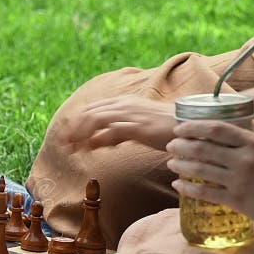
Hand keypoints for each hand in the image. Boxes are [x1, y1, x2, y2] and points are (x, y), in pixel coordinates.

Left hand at [59, 95, 176, 150]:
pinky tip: (89, 151)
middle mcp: (123, 105)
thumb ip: (114, 135)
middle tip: (62, 146)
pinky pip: (110, 131)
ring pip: (94, 120)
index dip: (75, 123)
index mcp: (123, 102)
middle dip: (72, 130)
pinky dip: (96, 141)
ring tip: (70, 150)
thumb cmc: (165, 130)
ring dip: (79, 135)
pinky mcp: (137, 126)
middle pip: (88, 114)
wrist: (191, 126)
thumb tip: (94, 143)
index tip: (66, 138)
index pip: (91, 109)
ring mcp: (130, 114)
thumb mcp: (134, 131)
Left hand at [166, 120, 253, 232]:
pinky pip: (204, 192)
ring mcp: (239, 180)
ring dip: (180, 165)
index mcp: (253, 143)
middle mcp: (244, 159)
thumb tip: (244, 118)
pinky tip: (177, 185)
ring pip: (199, 170)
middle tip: (171, 146)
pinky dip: (187, 188)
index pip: (216, 129)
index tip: (179, 129)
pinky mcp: (237, 200)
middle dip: (181, 146)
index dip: (193, 127)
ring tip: (171, 163)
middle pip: (202, 148)